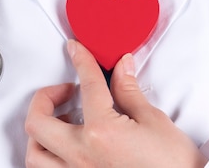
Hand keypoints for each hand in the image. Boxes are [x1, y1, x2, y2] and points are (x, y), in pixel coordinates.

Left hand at [25, 40, 206, 167]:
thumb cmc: (173, 166)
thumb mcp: (153, 120)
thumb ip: (128, 91)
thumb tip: (121, 68)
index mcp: (101, 133)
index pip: (87, 86)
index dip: (81, 61)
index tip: (76, 51)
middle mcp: (81, 157)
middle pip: (38, 122)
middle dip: (45, 97)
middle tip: (66, 89)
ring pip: (35, 153)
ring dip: (42, 130)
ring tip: (63, 119)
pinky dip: (48, 154)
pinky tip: (66, 144)